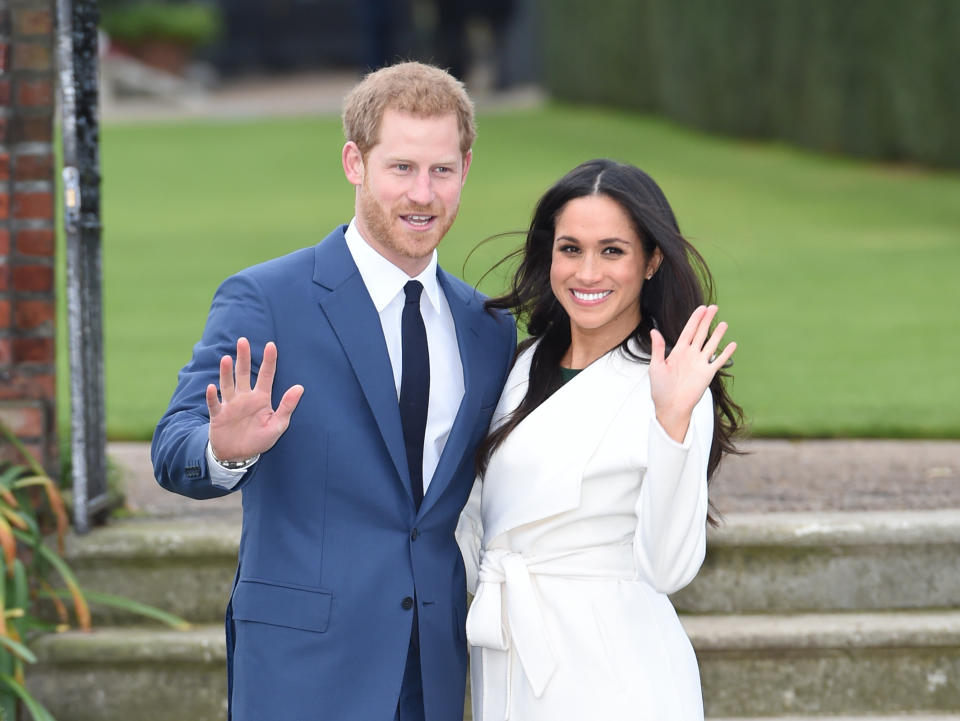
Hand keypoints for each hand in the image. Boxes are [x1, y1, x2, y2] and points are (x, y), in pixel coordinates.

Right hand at [206, 338, 303, 460]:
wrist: (238, 455)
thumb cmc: (259, 439)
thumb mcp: (278, 425)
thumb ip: (287, 406)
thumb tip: (300, 387)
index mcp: (261, 398)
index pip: (266, 375)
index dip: (269, 361)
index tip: (271, 345)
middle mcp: (245, 397)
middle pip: (243, 373)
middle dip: (243, 357)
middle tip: (243, 340)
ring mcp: (230, 405)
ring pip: (228, 385)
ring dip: (226, 372)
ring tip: (227, 359)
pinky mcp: (218, 415)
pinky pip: (215, 404)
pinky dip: (212, 396)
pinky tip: (212, 387)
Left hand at [649, 305, 735, 441]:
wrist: (670, 406)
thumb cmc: (660, 388)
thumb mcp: (656, 366)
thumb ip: (658, 349)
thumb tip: (654, 331)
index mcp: (678, 351)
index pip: (688, 331)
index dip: (695, 319)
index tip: (702, 308)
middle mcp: (690, 355)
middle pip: (701, 334)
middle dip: (707, 321)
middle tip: (714, 307)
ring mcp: (700, 364)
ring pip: (711, 345)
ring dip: (718, 334)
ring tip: (724, 323)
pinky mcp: (707, 374)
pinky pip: (719, 361)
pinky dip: (726, 353)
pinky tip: (732, 344)